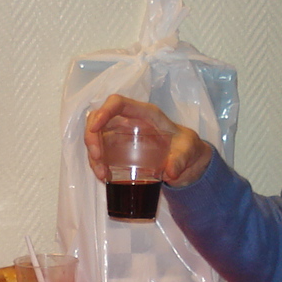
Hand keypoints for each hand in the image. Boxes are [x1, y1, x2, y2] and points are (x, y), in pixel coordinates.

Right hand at [83, 95, 212, 187]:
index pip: (118, 103)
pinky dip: (98, 165)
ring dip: (93, 155)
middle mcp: (128, 121)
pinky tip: (105, 177)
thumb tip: (169, 172)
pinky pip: (101, 154)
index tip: (95, 128)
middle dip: (91, 137)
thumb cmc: (186, 147)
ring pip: (96, 137)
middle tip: (97, 158)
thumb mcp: (189, 150)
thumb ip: (181, 159)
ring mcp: (120, 135)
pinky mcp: (117, 150)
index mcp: (144, 114)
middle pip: (99, 119)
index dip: (104, 111)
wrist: (186, 160)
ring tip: (102, 175)